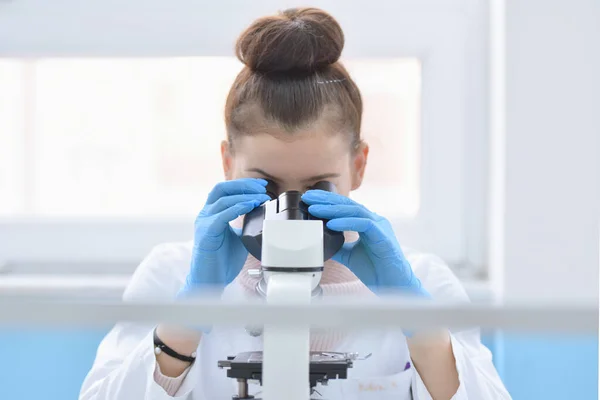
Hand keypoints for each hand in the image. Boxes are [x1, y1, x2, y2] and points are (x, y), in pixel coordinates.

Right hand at [178, 178, 270, 296]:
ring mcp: (204, 223)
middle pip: (222, 189)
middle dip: (244, 185)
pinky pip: (221, 215)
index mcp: (212, 213)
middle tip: (262, 187)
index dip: (244, 184)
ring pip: (223, 200)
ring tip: (261, 197)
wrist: (211, 281)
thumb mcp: (238, 237)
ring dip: (245, 196)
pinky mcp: (206, 233)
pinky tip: (250, 207)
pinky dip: (237, 208)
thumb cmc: (223, 261)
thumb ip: (246, 224)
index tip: (262, 185)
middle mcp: (205, 215)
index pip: (225, 190)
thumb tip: (264, 215)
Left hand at [302, 190, 428, 295]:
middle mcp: (374, 221)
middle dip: (326, 200)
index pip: (345, 207)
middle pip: (348, 204)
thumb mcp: (350, 256)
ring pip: (355, 211)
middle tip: (308, 197)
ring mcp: (380, 227)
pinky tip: (332, 224)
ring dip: (332, 209)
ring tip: (315, 209)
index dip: (327, 201)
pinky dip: (346, 223)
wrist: (393, 286)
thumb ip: (338, 247)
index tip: (310, 198)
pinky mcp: (383, 236)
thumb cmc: (376, 270)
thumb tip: (320, 243)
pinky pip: (364, 224)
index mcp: (368, 223)